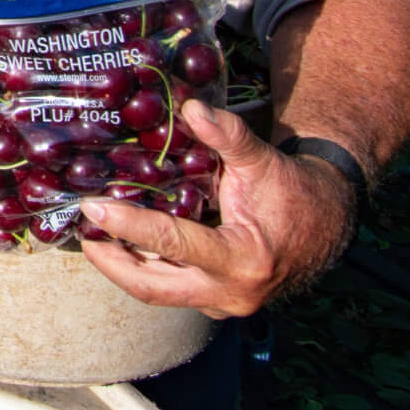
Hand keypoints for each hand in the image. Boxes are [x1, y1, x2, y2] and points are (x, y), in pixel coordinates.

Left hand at [77, 101, 356, 318]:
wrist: (328, 224)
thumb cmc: (293, 191)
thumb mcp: (262, 161)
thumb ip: (228, 136)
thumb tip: (192, 106)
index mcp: (242, 261)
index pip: (172, 243)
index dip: (129, 224)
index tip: (93, 206)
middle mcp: (230, 294)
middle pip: (152, 287)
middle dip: (111, 262)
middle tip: (81, 233)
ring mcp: (222, 303)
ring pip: (159, 291)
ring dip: (124, 266)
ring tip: (92, 235)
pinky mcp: (217, 301)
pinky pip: (172, 288)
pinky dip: (146, 267)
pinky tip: (123, 243)